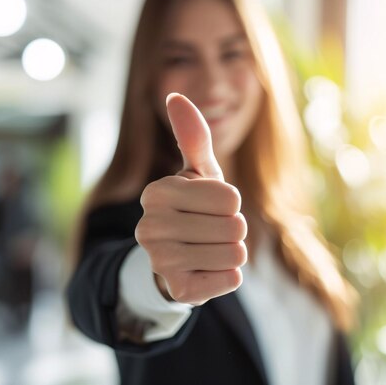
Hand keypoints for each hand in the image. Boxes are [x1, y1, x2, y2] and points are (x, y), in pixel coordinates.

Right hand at [134, 93, 246, 305]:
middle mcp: (150, 227)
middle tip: (210, 232)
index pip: (230, 198)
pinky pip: (231, 280)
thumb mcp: (196, 174)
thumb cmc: (192, 210)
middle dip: (233, 229)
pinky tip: (207, 271)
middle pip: (235, 226)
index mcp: (157, 193)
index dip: (231, 203)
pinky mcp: (177, 291)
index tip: (210, 208)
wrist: (173, 262)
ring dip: (233, 253)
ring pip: (235, 254)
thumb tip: (175, 95)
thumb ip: (192, 137)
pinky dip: (229, 276)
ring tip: (209, 250)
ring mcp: (160, 262)